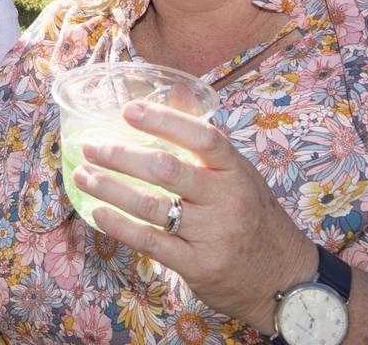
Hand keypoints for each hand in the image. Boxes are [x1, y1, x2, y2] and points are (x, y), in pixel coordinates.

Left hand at [73, 99, 315, 332]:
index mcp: (236, 170)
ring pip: (151, 205)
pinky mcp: (198, 265)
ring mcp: (212, 234)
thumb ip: (203, 138)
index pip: (201, 137)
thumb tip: (175, 88)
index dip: (164, 120)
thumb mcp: (239, 174)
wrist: (283, 279)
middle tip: (91, 146)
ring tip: (83, 175)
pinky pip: (150, 241)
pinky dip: (119, 225)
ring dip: (110, 188)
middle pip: (166, 170)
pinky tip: (97, 212)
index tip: (128, 110)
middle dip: (121, 156)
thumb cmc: (252, 216)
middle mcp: (226, 199)